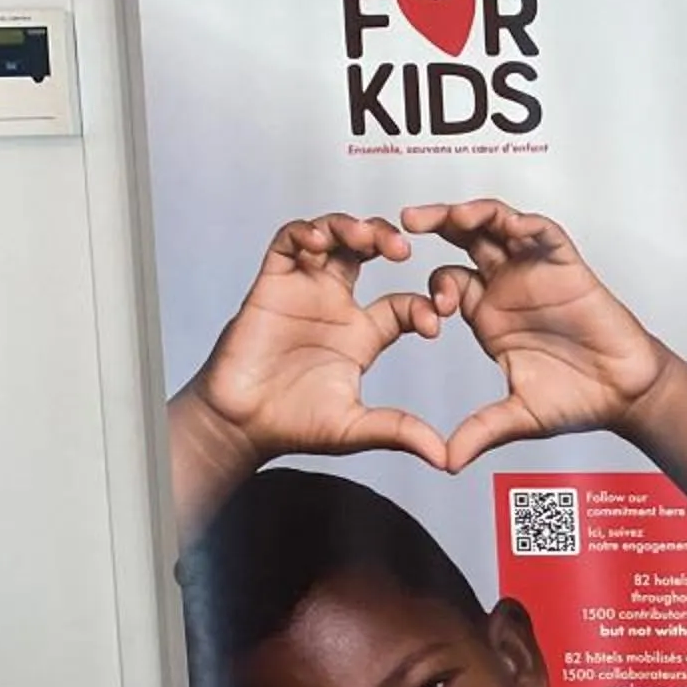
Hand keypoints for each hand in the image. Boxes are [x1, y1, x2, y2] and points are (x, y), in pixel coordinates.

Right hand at [185, 214, 450, 472]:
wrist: (242, 424)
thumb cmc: (295, 425)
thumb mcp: (357, 427)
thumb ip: (399, 432)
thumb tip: (445, 459)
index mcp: (363, 335)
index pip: (404, 303)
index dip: (423, 304)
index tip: (435, 320)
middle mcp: (336, 306)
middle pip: (368, 253)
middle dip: (388, 241)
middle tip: (403, 251)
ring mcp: (304, 292)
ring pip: (333, 238)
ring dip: (352, 227)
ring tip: (368, 238)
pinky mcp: (272, 284)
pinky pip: (289, 242)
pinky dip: (306, 231)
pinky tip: (321, 241)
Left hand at [401, 200, 672, 468]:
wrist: (625, 394)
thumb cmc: (577, 400)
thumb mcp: (517, 418)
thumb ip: (480, 431)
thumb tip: (446, 463)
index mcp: (488, 314)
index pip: (445, 281)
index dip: (432, 287)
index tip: (434, 311)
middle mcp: (507, 286)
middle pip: (463, 239)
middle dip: (435, 223)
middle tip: (405, 220)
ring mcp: (536, 271)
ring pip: (497, 225)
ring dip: (473, 214)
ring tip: (452, 216)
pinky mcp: (567, 266)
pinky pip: (543, 233)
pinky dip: (524, 224)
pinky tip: (509, 226)